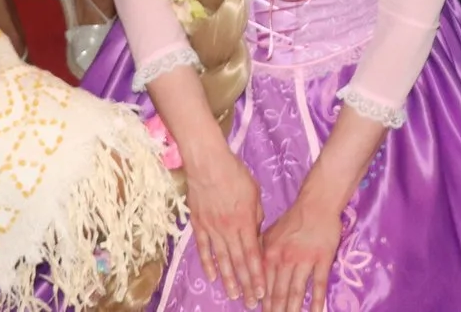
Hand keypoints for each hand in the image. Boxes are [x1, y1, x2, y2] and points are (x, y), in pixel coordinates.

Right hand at [182, 140, 266, 304]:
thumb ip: (256, 216)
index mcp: (245, 222)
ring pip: (221, 260)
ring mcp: (212, 229)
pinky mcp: (198, 225)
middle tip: (251, 303)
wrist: (207, 162)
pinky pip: (203, 249)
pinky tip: (213, 277)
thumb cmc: (234, 173)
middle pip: (238, 263)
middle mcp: (228, 230)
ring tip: (234, 295)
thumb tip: (256, 233)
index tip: (262, 292)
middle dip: (246, 284)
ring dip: (228, 280)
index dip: (257, 276)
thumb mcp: (254, 193)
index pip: (252, 256)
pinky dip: (208, 264)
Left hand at [262, 182, 350, 311]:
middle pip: (279, 292)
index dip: (262, 303)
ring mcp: (304, 260)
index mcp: (270, 253)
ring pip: (296, 291)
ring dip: (292, 309)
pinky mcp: (322, 259)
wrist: (316, 204)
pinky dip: (316, 301)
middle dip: (275, 311)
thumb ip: (260, 251)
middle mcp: (285, 259)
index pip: (264, 285)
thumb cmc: (293, 219)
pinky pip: (319, 284)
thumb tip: (250, 269)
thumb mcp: (270, 233)